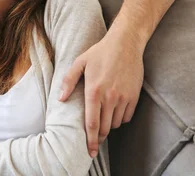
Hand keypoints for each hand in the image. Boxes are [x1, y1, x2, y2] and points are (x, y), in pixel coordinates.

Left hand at [59, 32, 143, 157]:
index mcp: (94, 91)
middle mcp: (110, 97)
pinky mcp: (134, 96)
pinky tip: (115, 111)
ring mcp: (123, 97)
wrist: (125, 43)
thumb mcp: (80, 62)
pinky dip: (121, 118)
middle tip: (95, 139)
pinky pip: (127, 116)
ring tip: (104, 118)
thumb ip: (68, 81)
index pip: (92, 123)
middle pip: (104, 127)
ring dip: (109, 125)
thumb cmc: (100, 52)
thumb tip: (61, 98)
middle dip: (99, 136)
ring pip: (116, 123)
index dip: (90, 140)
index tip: (90, 150)